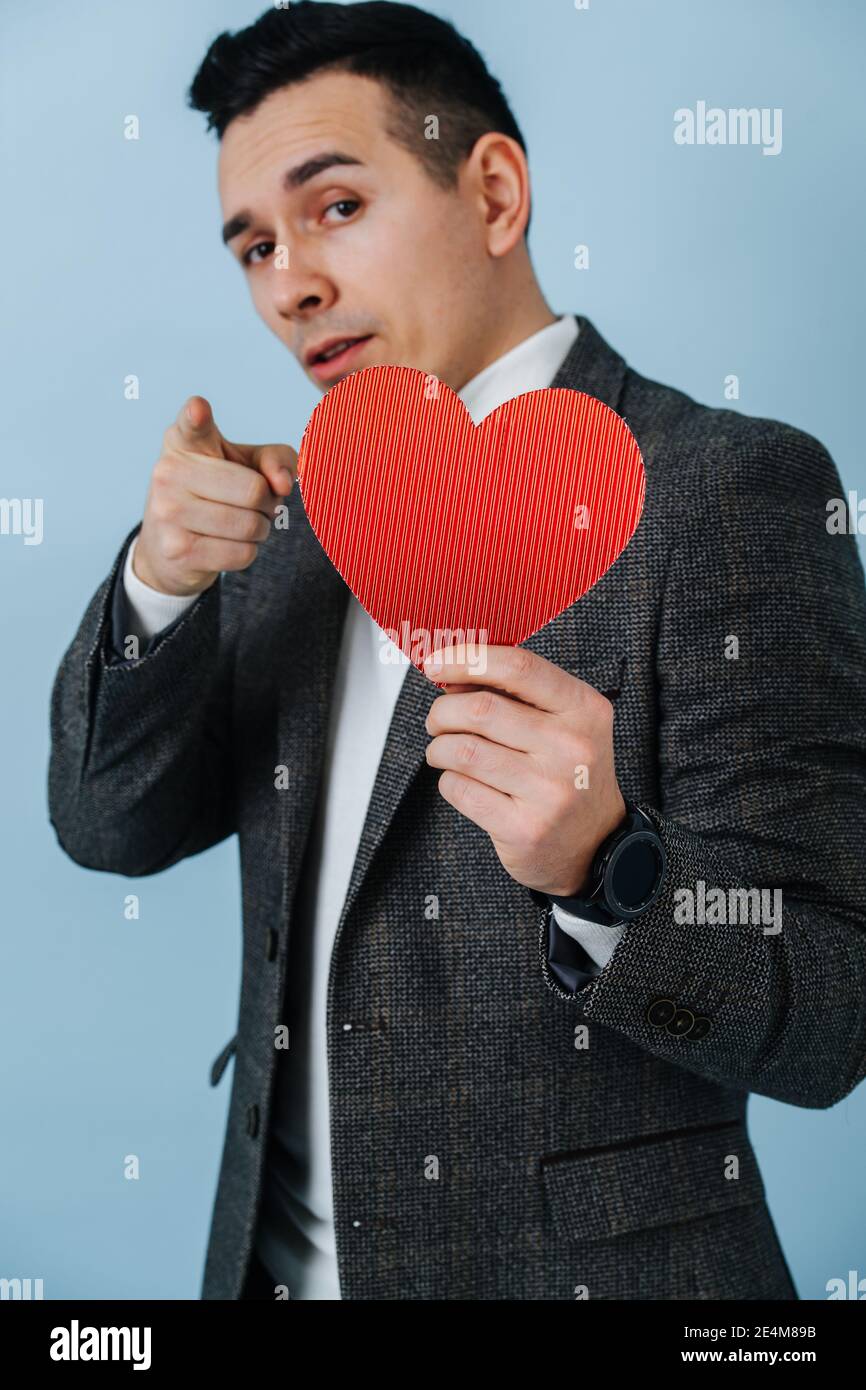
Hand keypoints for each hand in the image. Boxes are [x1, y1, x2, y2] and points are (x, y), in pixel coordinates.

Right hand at [134, 395, 297, 595]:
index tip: (199, 410)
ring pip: (250, 525)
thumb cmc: (217, 494)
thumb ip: (276, 459)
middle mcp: (169, 471)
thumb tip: (283, 483)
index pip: (192, 424)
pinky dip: (248, 551)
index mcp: (184, 441)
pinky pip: (242, 553)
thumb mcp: (247, 465)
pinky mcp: (177, 550)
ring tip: (242, 525)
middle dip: (269, 503)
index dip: (197, 415)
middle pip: (253, 490)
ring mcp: (168, 512)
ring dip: (261, 530)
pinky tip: (227, 545)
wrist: (167, 549)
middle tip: (256, 505)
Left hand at [423, 644, 626, 896]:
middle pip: (481, 709)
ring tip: (443, 752)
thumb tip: (452, 674)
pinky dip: (449, 781)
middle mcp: (572, 747)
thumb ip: (515, 694)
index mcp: (583, 709)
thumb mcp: (563, 723)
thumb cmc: (569, 773)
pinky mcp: (524, 828)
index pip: (519, 668)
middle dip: (443, 711)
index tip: (436, 664)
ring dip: (439, 748)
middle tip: (437, 720)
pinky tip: (462, 782)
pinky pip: (460, 789)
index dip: (468, 659)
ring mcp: (550, 791)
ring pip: (463, 751)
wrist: (597, 844)